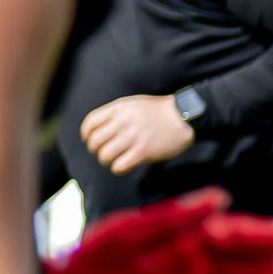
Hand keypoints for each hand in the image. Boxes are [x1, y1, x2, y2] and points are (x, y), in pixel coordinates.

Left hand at [78, 90, 197, 174]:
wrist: (185, 116)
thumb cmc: (159, 112)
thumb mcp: (133, 104)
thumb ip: (115, 114)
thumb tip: (97, 129)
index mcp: (119, 108)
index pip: (90, 123)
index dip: (87, 136)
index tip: (91, 142)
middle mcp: (123, 122)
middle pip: (94, 142)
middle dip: (96, 151)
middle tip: (105, 153)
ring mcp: (133, 137)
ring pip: (104, 156)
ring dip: (107, 161)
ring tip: (116, 160)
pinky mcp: (144, 151)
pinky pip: (119, 166)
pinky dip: (119, 169)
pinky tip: (126, 165)